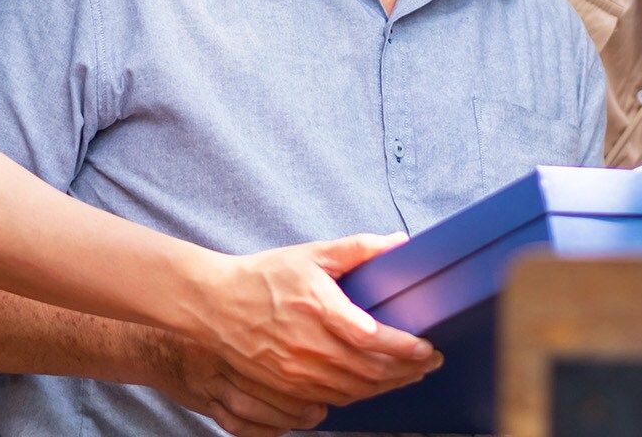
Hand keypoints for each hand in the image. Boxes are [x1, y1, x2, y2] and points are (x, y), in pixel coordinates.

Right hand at [145, 331, 328, 436]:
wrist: (155, 342)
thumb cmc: (204, 322)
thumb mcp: (235, 308)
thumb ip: (269, 317)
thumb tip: (314, 325)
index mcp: (231, 331)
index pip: (273, 353)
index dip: (305, 367)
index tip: (329, 374)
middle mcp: (219, 357)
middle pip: (263, 384)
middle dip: (299, 399)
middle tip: (323, 403)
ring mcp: (208, 382)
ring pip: (249, 407)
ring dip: (284, 417)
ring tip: (310, 417)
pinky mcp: (203, 401)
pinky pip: (233, 423)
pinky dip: (260, 429)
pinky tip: (279, 426)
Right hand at [185, 233, 442, 407]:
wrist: (213, 306)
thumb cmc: (262, 278)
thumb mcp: (310, 255)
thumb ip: (357, 249)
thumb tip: (400, 242)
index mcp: (317, 307)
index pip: (371, 337)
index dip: (404, 347)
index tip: (426, 347)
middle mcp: (308, 345)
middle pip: (371, 370)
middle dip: (407, 370)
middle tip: (429, 362)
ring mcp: (297, 370)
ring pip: (356, 389)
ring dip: (389, 385)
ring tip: (409, 374)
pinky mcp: (287, 386)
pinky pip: (334, 399)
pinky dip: (361, 394)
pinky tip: (374, 384)